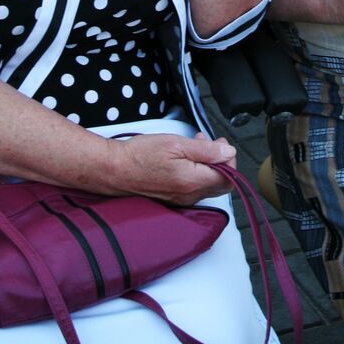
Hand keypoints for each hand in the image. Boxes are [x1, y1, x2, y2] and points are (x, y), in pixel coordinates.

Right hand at [107, 132, 236, 204]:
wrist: (114, 169)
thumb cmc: (140, 155)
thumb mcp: (177, 144)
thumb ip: (207, 150)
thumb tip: (228, 152)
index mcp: (193, 182)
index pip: (228, 178)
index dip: (229, 159)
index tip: (220, 144)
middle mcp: (189, 196)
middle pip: (220, 183)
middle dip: (221, 162)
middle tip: (210, 144)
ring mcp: (180, 199)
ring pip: (207, 185)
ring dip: (208, 165)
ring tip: (195, 145)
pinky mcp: (172, 198)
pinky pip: (194, 187)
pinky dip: (196, 172)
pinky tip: (185, 158)